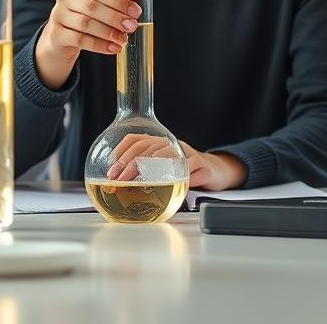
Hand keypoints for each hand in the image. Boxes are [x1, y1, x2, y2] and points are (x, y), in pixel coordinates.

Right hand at [34, 0, 142, 88]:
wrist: (61, 37)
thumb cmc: (88, 16)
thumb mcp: (102, 2)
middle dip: (118, 11)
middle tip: (134, 23)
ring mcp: (58, 12)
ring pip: (87, 21)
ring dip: (109, 30)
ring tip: (125, 38)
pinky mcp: (57, 33)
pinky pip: (80, 39)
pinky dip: (99, 44)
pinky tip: (114, 48)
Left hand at [105, 135, 246, 190]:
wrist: (215, 171)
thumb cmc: (185, 171)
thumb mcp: (163, 168)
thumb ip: (146, 172)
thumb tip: (120, 185)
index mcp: (160, 143)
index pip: (136, 139)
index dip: (121, 151)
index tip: (111, 167)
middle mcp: (172, 144)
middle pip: (147, 147)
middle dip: (129, 163)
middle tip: (118, 178)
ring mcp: (187, 153)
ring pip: (165, 154)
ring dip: (147, 169)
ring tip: (135, 182)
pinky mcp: (202, 166)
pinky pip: (187, 169)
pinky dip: (176, 178)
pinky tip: (168, 187)